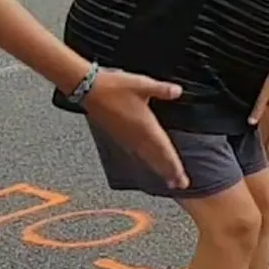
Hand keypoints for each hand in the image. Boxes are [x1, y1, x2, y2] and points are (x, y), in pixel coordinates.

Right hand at [82, 70, 187, 190]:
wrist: (87, 89)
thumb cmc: (113, 86)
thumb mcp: (142, 84)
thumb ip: (162, 89)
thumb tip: (177, 91)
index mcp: (144, 126)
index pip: (163, 150)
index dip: (174, 165)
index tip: (182, 178)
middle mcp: (135, 136)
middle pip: (156, 158)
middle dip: (169, 172)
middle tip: (180, 185)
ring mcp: (125, 137)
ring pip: (145, 157)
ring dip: (158, 168)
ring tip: (168, 179)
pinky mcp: (117, 135)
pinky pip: (135, 152)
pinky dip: (144, 160)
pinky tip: (147, 162)